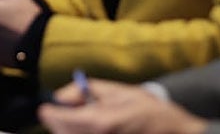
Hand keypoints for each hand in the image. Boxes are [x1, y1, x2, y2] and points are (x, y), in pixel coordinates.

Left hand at [38, 80, 208, 133]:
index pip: (59, 120)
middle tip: (61, 112)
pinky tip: (89, 129)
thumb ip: (87, 91)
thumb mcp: (118, 91)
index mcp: (100, 122)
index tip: (46, 107)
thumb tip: (61, 96)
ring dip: (67, 131)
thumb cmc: (147, 110)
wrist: (173, 133)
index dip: (50, 112)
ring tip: (78, 120)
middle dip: (58, 122)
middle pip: (62, 133)